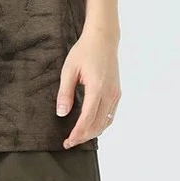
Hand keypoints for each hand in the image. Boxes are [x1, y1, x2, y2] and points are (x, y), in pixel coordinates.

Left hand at [56, 28, 120, 148]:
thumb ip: (65, 92)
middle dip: (83, 137)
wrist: (103, 39)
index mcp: (97, 88)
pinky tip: (91, 125)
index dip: (77, 134)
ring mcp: (115, 94)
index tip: (67, 142)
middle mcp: (109, 94)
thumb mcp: (69, 69)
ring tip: (78, 136)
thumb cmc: (84, 51)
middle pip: (98, 125)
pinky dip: (101, 124)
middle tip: (69, 142)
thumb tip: (62, 113)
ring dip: (92, 132)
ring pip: (106, 122)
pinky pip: (110, 115)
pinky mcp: (117, 93)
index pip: (87, 119)